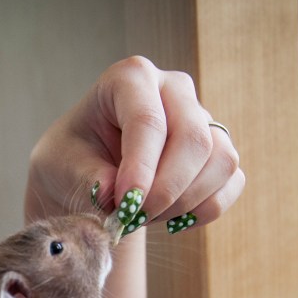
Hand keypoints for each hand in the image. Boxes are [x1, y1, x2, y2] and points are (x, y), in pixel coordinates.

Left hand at [25, 56, 243, 231]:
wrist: (87, 172)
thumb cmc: (73, 159)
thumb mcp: (64, 167)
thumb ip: (88, 179)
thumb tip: (113, 195)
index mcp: (130, 77)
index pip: (148, 120)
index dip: (140, 168)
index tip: (124, 206)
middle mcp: (174, 89)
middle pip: (194, 139)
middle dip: (166, 190)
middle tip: (134, 218)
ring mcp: (202, 117)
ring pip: (220, 161)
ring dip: (184, 202)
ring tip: (145, 216)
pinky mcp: (219, 149)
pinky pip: (232, 182)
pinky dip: (204, 209)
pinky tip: (171, 219)